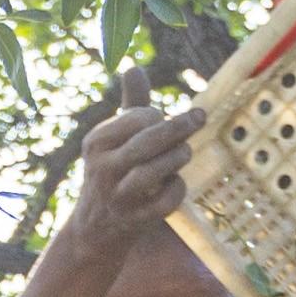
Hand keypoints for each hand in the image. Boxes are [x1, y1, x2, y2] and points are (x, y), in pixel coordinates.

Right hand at [52, 78, 201, 273]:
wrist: (96, 228)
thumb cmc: (113, 171)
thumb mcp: (114, 138)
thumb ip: (130, 105)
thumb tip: (134, 68)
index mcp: (96, 143)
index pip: (136, 119)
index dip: (157, 116)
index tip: (162, 118)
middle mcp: (102, 169)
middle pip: (146, 142)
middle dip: (178, 128)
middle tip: (199, 118)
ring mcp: (118, 197)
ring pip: (154, 171)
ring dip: (178, 157)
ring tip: (184, 152)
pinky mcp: (134, 221)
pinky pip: (164, 201)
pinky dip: (177, 189)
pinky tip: (176, 183)